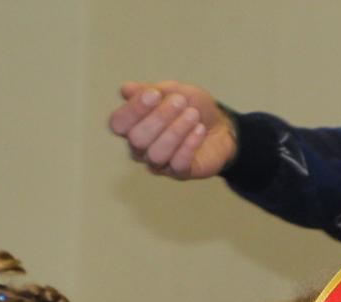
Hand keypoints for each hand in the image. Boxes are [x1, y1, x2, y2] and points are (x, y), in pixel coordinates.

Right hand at [108, 81, 237, 179]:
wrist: (222, 127)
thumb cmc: (192, 107)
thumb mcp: (175, 91)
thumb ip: (151, 90)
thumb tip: (125, 89)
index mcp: (133, 126)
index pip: (118, 123)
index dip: (133, 109)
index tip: (155, 94)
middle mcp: (141, 148)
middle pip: (137, 139)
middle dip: (159, 118)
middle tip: (180, 102)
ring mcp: (160, 163)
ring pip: (156, 153)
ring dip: (176, 131)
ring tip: (193, 115)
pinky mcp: (180, 173)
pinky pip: (178, 164)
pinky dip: (189, 145)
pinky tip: (199, 130)